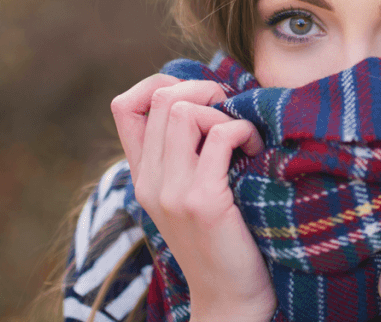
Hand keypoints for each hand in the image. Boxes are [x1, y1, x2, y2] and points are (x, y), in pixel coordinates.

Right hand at [111, 75, 275, 321]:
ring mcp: (172, 191)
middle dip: (203, 90)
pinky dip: (244, 130)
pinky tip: (256, 149)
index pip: (124, 105)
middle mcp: (149, 181)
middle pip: (162, 98)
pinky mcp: (203, 201)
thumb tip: (207, 98)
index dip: (160, 84)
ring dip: (223, 111)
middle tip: (231, 111)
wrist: (230, 298)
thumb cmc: (222, 239)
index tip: (199, 98)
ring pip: (184, 109)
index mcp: (142, 175)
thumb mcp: (190, 193)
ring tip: (243, 135)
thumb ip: (185, 153)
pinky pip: (221, 135)